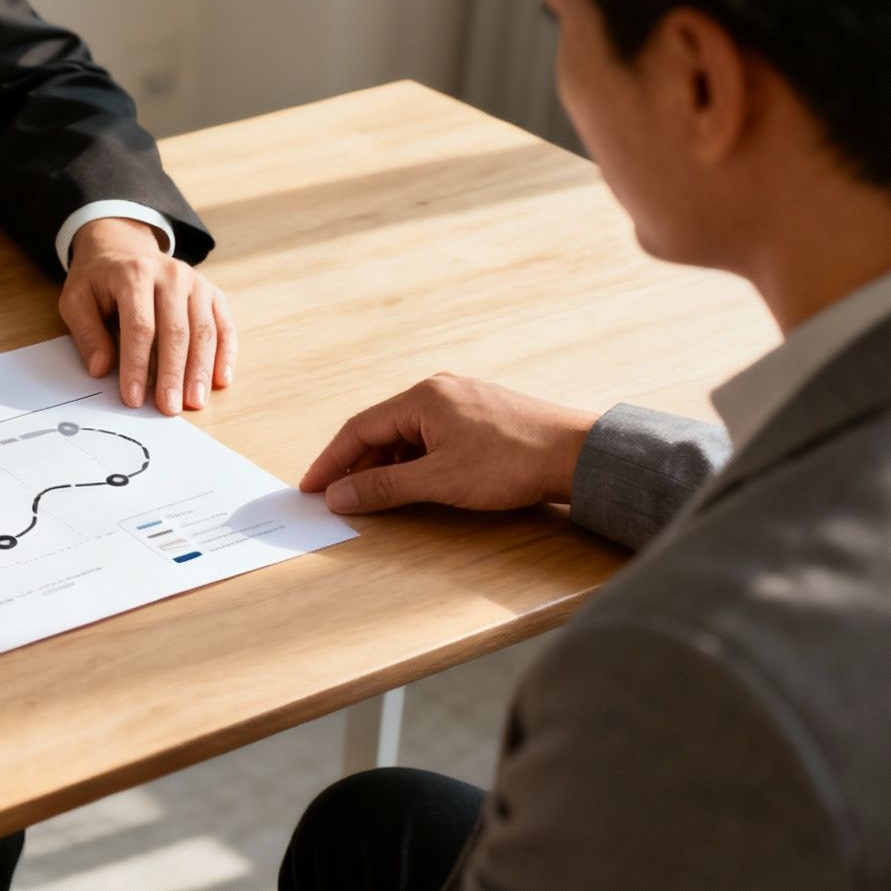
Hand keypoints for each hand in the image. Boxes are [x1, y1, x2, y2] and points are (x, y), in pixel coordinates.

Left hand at [60, 218, 235, 414]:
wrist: (124, 248)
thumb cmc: (99, 280)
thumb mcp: (76, 299)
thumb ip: (87, 333)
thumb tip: (101, 368)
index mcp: (134, 274)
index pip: (140, 326)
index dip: (137, 365)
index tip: (133, 398)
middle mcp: (170, 275)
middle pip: (176, 331)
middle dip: (173, 374)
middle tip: (169, 408)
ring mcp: (195, 283)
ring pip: (204, 331)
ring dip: (200, 370)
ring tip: (195, 402)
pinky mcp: (211, 293)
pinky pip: (224, 325)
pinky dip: (225, 354)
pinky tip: (220, 379)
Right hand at [301, 375, 599, 514]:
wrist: (578, 455)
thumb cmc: (512, 461)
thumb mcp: (439, 480)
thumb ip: (384, 488)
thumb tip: (340, 494)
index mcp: (422, 397)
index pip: (359, 428)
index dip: (331, 461)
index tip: (312, 488)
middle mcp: (438, 392)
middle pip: (381, 430)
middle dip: (357, 467)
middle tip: (340, 499)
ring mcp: (461, 403)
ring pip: (408, 436)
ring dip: (388, 467)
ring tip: (376, 499)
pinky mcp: (481, 419)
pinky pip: (432, 438)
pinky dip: (415, 463)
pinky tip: (417, 485)